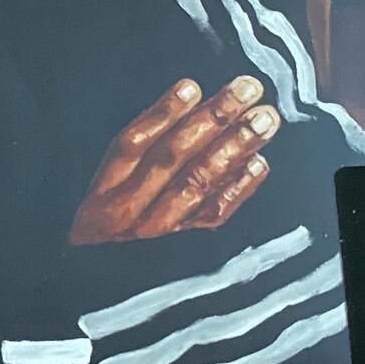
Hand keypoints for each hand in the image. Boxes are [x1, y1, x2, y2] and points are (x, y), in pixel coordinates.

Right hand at [68, 76, 277, 245]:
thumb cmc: (108, 210)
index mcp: (105, 185)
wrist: (100, 278)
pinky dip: (239, 188)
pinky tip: (260, 162)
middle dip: (212, 120)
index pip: (133, 143)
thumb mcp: (107, 178)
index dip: (162, 114)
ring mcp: (158, 229)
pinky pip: (213, 214)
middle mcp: (128, 209)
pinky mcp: (183, 246)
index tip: (192, 85)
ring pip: (197, 183)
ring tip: (264, 119)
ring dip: (235, 148)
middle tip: (247, 89)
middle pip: (172, 159)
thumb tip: (190, 96)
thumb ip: (143, 143)